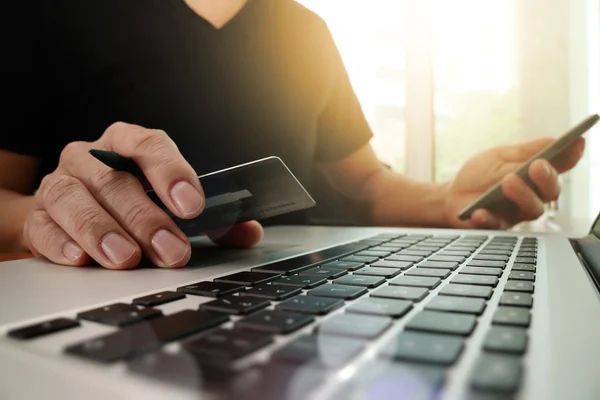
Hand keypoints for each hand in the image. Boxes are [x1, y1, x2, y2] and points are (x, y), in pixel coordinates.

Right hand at [23, 122, 262, 268]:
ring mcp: (59, 184)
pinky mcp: (37, 215)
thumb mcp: (170, 203)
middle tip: (171, 251)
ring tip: (126, 258)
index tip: (192, 205)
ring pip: (74, 199)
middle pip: (115, 180)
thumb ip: (211, 218)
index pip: (149, 145)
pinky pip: (43, 225)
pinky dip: (61, 242)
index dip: (171, 172)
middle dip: (146, 218)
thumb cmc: (130, 202)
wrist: (70, 211)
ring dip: (101, 230)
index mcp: (126, 144)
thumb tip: (249, 232)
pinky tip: (81, 259)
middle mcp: (90, 157)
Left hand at [444, 137, 585, 228]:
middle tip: (536, 166)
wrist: (451, 195)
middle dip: (547, 177)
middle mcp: (532, 195)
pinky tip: (480, 211)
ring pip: (532, 209)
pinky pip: (496, 224)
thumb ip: (525, 152)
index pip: (559, 166)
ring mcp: (516, 212)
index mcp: (534, 175)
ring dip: (522, 194)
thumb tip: (553, 141)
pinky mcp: (497, 226)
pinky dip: (488, 217)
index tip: (576, 143)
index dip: (571, 156)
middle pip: (550, 191)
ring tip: (508, 181)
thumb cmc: (479, 175)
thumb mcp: (499, 157)